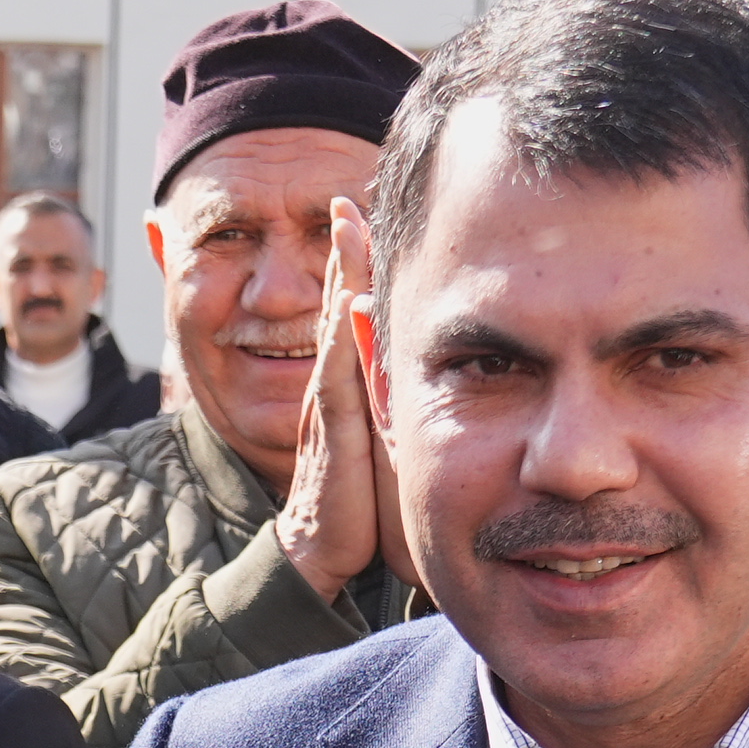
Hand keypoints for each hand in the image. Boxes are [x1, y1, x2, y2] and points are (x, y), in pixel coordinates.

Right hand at [266, 203, 404, 604]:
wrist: (318, 549)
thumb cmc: (354, 503)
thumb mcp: (382, 443)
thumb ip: (393, 409)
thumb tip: (431, 380)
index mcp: (346, 383)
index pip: (351, 310)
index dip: (358, 264)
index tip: (366, 217)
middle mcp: (332, 382)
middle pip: (336, 300)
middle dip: (344, 248)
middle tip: (347, 198)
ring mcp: (327, 399)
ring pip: (332, 321)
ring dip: (337, 272)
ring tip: (343, 225)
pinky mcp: (331, 425)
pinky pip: (334, 367)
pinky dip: (338, 330)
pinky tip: (346, 298)